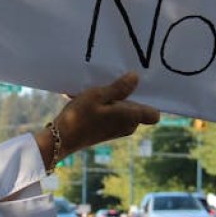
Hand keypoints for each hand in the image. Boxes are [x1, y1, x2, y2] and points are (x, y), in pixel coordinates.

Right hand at [36, 73, 158, 167]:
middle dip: (128, 95)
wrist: (61, 138)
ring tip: (97, 89)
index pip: (154, 114)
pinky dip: (104, 106)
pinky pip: (112, 114)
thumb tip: (136, 77)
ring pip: (123, 109)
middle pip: (137, 107)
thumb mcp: (98, 95)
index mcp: (131, 118)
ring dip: (113, 99)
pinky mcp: (107, 130)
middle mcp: (128, 126)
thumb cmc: (80, 116)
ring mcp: (118, 130)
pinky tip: (88, 98)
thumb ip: (119, 88)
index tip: (140, 87)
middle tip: (113, 81)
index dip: (150, 100)